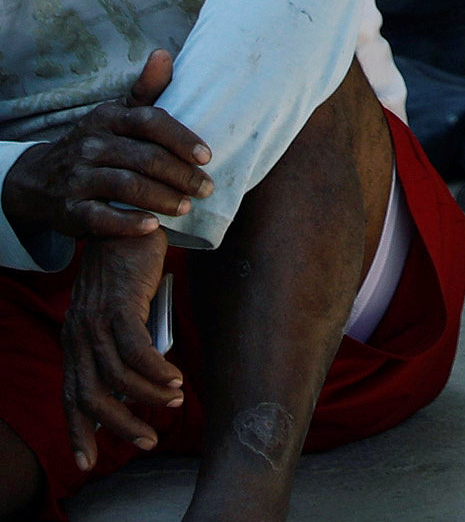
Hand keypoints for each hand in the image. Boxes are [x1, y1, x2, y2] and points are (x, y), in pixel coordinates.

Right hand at [0, 51, 210, 252]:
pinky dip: (129, 223)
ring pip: (128, 187)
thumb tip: (163, 54)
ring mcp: (77, 178)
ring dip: (163, 199)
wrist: (39, 180)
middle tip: (206, 188)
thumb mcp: (116, 114)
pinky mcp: (69, 210)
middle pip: (145, 158)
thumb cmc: (97, 143)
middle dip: (181, 175)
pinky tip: (153, 226)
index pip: (150, 122)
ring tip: (187, 206)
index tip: (207, 156)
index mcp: (107, 118)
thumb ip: (145, 89)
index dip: (181, 139)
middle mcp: (90, 146)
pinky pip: (102, 217)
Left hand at [61, 223, 179, 465]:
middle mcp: (77, 336)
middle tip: (148, 439)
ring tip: (174, 399)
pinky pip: (136, 353)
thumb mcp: (121, 311)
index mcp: (75, 340)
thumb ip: (124, 343)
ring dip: (148, 396)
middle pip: (91, 397)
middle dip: (119, 425)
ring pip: (116, 379)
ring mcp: (94, 323)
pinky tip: (175, 377)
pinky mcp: (117, 308)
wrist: (131, 223)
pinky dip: (156, 371)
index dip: (78, 432)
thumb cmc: (130, 268)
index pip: (71, 397)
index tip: (88, 462)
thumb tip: (145, 381)